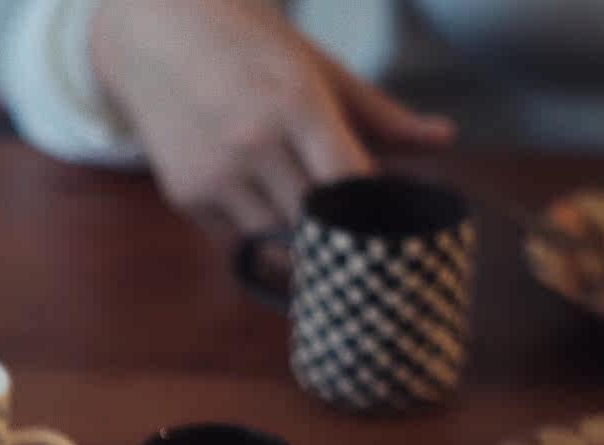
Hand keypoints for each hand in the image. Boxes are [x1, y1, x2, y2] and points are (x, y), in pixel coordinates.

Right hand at [89, 0, 454, 235]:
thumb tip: (444, 140)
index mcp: (298, 104)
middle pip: (315, 223)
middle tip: (363, 249)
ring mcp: (214, 174)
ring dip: (301, 250)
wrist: (159, 34)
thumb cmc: (251, 46)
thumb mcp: (318, 68)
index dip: (373, 215)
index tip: (390, 231)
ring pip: (274, 244)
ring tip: (321, 247)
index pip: (350, 183)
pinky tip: (273, 225)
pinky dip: (260, 241)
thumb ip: (379, 113)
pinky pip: (235, 242)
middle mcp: (253, 143)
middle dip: (340, 238)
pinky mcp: (185, 196)